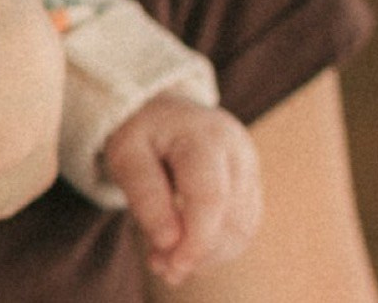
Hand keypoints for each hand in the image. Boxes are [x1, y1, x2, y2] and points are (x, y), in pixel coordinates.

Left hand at [101, 93, 263, 289]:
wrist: (163, 110)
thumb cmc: (142, 132)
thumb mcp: (126, 153)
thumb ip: (145, 195)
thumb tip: (169, 243)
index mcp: (204, 135)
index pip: (211, 198)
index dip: (194, 242)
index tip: (168, 267)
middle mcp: (237, 150)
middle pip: (232, 220)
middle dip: (198, 253)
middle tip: (159, 264)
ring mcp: (250, 167)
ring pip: (242, 231)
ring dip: (207, 255)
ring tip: (168, 257)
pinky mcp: (252, 184)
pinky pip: (243, 229)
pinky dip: (217, 247)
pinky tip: (188, 246)